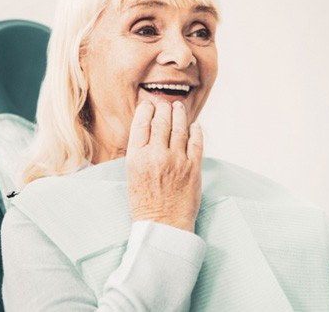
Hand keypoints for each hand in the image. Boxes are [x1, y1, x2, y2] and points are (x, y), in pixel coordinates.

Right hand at [125, 100, 202, 232]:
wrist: (163, 225)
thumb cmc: (145, 203)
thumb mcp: (132, 175)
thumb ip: (139, 152)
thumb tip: (149, 129)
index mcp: (136, 158)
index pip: (141, 123)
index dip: (146, 109)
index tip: (149, 105)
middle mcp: (156, 156)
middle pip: (161, 121)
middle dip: (164, 108)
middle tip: (165, 104)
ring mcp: (176, 160)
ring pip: (180, 127)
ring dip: (180, 114)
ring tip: (179, 108)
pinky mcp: (193, 167)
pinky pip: (196, 141)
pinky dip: (195, 130)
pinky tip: (194, 125)